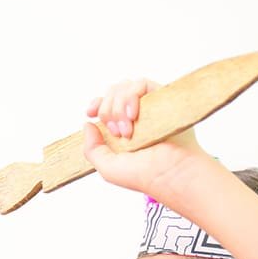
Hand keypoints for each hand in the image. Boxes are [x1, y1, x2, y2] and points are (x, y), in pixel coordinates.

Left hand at [83, 79, 212, 201]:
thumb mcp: (107, 167)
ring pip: (124, 87)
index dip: (96, 104)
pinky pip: (141, 84)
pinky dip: (131, 96)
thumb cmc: (143, 174)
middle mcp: (136, 115)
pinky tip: (133, 116)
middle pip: (112, 93)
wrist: (169, 173)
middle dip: (107, 111)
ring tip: (127, 131)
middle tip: (117, 133)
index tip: (91, 113)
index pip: (106, 104)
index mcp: (122, 127)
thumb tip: (88, 123)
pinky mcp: (162, 98)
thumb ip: (91, 148)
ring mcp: (149, 106)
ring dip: (118, 106)